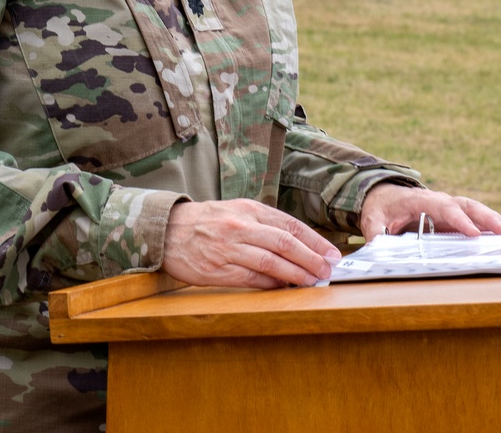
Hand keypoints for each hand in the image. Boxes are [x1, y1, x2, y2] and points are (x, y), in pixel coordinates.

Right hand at [162, 198, 342, 288]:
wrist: (168, 230)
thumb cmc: (208, 221)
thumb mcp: (237, 211)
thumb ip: (264, 225)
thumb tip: (298, 244)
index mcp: (249, 209)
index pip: (289, 224)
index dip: (314, 240)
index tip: (332, 253)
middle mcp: (241, 226)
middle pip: (284, 243)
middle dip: (311, 258)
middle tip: (328, 270)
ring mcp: (229, 248)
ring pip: (270, 262)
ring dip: (295, 274)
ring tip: (312, 282)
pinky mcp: (217, 269)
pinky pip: (250, 278)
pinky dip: (270, 285)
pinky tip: (284, 289)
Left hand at [359, 183, 500, 240]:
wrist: (383, 194)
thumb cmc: (380, 206)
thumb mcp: (372, 218)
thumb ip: (375, 230)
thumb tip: (377, 244)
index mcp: (421, 200)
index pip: (443, 208)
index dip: (458, 220)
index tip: (473, 233)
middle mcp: (439, 200)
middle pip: (466, 206)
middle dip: (486, 217)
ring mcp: (448, 207)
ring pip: (474, 209)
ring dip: (494, 219)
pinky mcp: (454, 215)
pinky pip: (475, 216)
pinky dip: (494, 221)